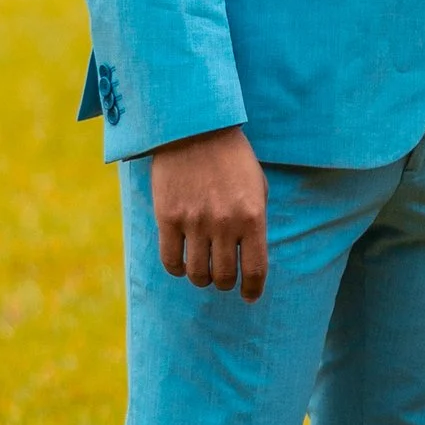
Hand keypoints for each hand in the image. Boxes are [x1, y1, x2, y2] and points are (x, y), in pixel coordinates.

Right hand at [151, 126, 269, 299]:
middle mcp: (225, 223)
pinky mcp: (168, 217)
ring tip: (201, 272)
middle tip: (222, 279)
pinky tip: (181, 263)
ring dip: (201, 279)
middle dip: (224, 283)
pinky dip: (177, 269)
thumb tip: (251, 256)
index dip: (253, 290)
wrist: (194, 127)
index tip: (249, 296)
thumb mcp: (257, 185)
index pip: (255, 270)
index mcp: (252, 216)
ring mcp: (195, 221)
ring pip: (197, 274)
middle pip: (224, 276)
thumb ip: (255, 220)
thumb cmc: (231, 156)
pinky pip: (170, 261)